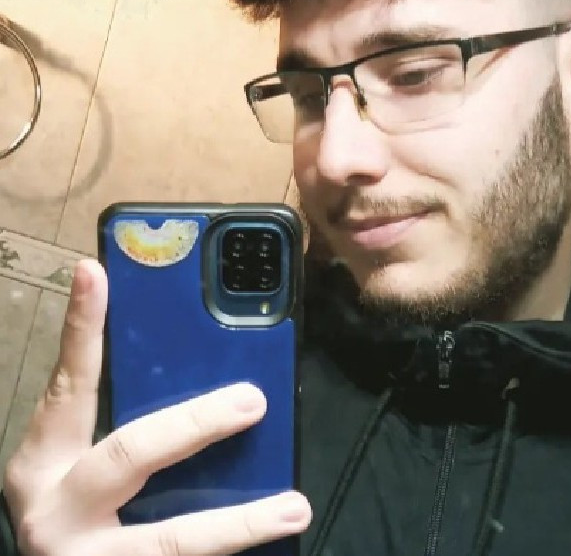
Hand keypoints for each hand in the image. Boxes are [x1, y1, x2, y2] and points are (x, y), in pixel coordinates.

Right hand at [2, 259, 310, 554]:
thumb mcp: (85, 458)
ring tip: (294, 508)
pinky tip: (273, 545)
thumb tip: (200, 359)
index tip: (97, 272)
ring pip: (170, 541)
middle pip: (132, 454)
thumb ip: (128, 414)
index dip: (82, 328)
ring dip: (239, 524)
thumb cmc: (76, 508)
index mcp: (47, 460)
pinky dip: (229, 555)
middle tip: (253, 399)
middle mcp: (58, 509)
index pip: (70, 382)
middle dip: (196, 423)